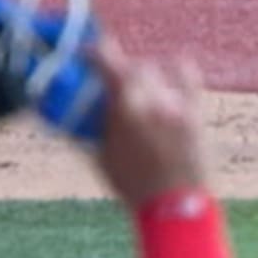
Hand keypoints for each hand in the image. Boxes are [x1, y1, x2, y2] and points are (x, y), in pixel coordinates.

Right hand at [85, 37, 209, 209]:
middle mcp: (151, 101)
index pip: (108, 63)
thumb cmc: (133, 187)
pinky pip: (186, 76)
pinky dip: (176, 70)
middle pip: (132, 66)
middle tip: (109, 77)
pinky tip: (170, 74)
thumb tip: (63, 120)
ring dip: (141, 74)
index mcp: (124, 110)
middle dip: (118, 67)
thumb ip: (85, 133)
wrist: (175, 207)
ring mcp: (175, 105)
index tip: (86, 51)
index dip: (95, 51)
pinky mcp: (194, 112)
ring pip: (155, 71)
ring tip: (137, 89)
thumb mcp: (101, 158)